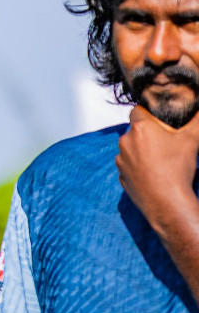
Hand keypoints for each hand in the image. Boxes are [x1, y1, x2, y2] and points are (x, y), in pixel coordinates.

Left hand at [116, 106, 198, 236]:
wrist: (166, 202)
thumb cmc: (177, 169)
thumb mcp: (192, 139)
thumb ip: (197, 120)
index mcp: (140, 128)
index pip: (137, 110)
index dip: (148, 112)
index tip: (159, 119)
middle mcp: (125, 142)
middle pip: (135, 131)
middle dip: (148, 133)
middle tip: (165, 141)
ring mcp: (121, 160)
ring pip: (131, 148)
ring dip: (142, 150)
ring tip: (161, 159)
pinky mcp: (121, 176)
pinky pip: (129, 165)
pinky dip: (138, 166)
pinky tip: (154, 172)